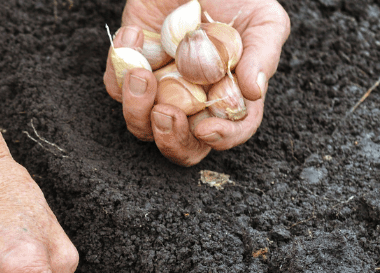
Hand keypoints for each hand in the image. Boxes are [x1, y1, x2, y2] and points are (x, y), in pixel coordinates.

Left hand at [103, 0, 290, 165]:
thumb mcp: (263, 20)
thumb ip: (263, 54)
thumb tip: (254, 91)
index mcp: (230, 96)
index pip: (230, 131)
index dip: (222, 138)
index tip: (207, 129)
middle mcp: (194, 101)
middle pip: (179, 146)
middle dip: (170, 139)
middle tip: (165, 114)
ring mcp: (160, 89)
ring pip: (140, 124)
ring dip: (136, 106)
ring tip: (141, 72)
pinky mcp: (131, 72)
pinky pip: (116, 85)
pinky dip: (120, 63)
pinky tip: (134, 32)